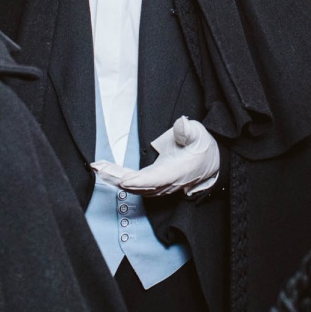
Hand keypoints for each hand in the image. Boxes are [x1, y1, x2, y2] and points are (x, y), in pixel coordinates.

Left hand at [90, 117, 219, 196]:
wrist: (210, 161)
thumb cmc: (203, 146)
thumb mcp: (198, 134)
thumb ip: (188, 131)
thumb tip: (180, 124)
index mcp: (178, 172)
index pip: (156, 179)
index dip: (140, 181)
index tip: (124, 180)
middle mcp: (167, 182)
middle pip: (140, 185)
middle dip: (118, 179)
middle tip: (101, 169)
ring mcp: (161, 185)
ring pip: (136, 186)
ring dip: (116, 179)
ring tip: (100, 168)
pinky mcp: (155, 182)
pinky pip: (136, 184)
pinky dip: (121, 180)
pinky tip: (108, 173)